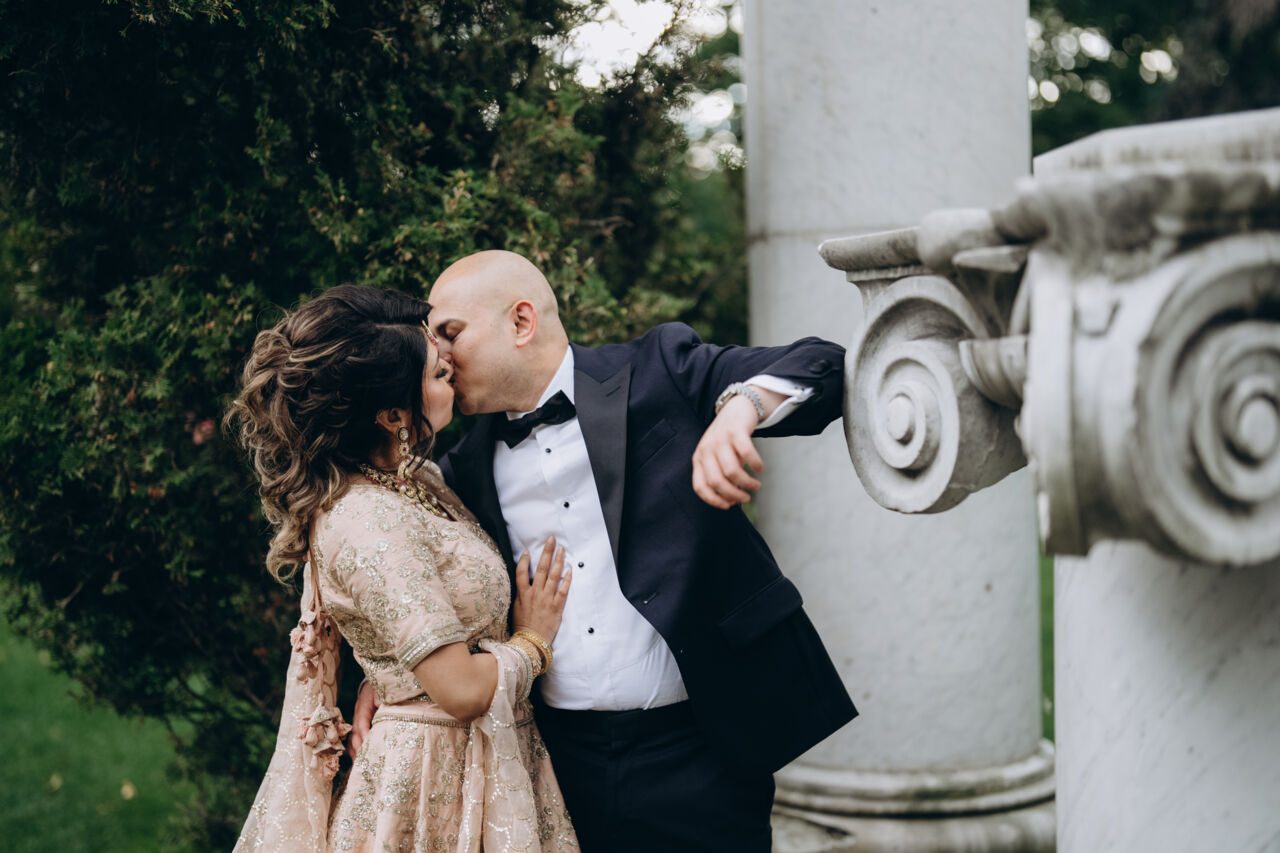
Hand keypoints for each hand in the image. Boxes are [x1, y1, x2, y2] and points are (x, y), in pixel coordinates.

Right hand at [348, 679, 379, 758]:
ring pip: (352, 740)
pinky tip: (358, 763)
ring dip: (355, 753)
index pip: (362, 721)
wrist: (373, 685)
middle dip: (359, 747)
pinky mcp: (358, 728)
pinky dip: (355, 752)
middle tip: (364, 761)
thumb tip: (382, 705)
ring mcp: (356, 722)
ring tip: (360, 767)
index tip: (369, 742)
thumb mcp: (382, 690)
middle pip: (355, 734)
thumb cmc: (379, 688)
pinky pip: (353, 742)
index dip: (364, 732)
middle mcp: (357, 716)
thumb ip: (383, 698)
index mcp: (362, 706)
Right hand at [511, 536, 570, 642]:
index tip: (528, 550)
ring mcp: (546, 599)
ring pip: (553, 575)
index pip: (521, 572)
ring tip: (562, 549)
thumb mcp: (515, 609)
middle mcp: (535, 593)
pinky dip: (567, 579)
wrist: (531, 643)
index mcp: (522, 594)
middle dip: (547, 552)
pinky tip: (570, 570)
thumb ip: (519, 595)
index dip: (524, 560)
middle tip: (552, 539)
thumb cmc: (522, 627)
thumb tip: (521, 583)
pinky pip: (563, 590)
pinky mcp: (557, 606)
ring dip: (559, 561)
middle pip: (540, 568)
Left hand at [692, 394, 765, 508]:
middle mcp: (706, 449)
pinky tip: (760, 468)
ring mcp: (720, 439)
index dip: (714, 500)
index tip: (729, 505)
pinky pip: (746, 453)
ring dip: (747, 483)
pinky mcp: (736, 431)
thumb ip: (721, 476)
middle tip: (746, 498)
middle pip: (717, 482)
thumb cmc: (728, 439)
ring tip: (756, 485)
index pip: (700, 487)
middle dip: (734, 494)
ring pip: (732, 471)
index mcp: (698, 459)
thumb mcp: (717, 457)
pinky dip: (755, 464)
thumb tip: (732, 501)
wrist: (736, 408)